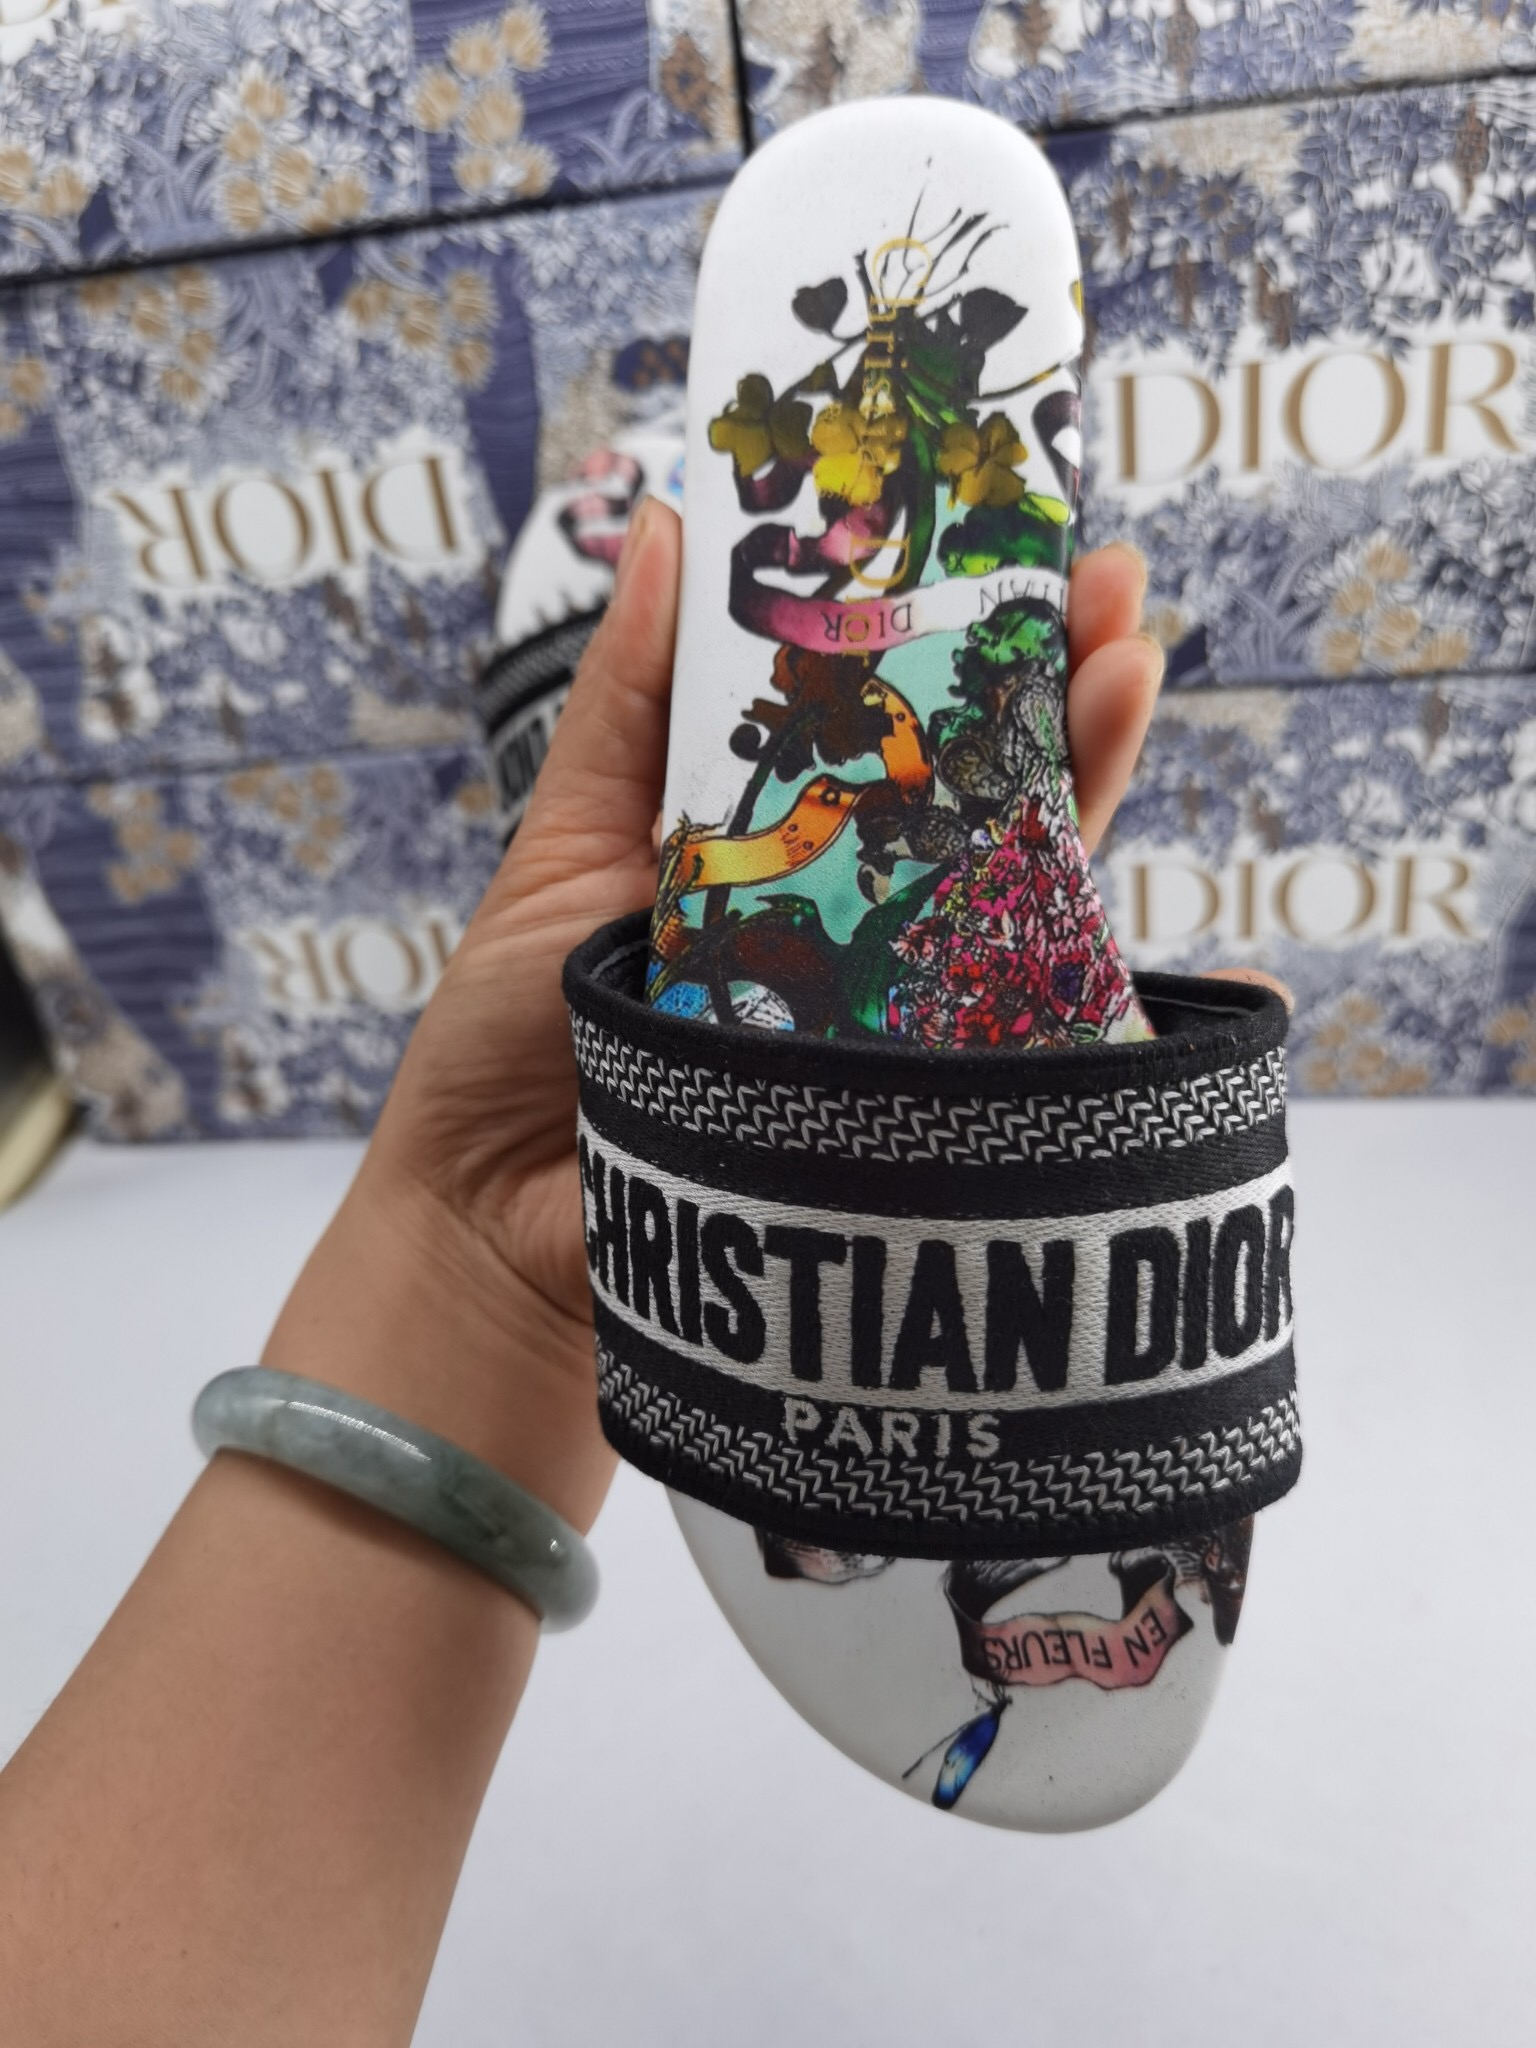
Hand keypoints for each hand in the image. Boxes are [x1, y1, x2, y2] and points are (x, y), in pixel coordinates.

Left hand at [265, 513, 1176, 1531]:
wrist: (490, 1233)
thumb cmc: (512, 1039)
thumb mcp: (566, 846)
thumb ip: (631, 703)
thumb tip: (669, 523)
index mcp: (777, 842)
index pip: (887, 718)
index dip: (951, 629)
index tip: (1008, 533)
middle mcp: (855, 920)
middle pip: (982, 788)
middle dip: (1056, 682)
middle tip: (1116, 585)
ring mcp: (897, 1016)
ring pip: (1022, 891)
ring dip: (1092, 784)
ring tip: (1135, 670)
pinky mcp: (915, 1113)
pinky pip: (1030, 1048)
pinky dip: (1121, 1004)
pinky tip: (1230, 973)